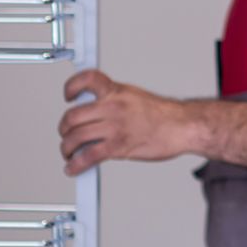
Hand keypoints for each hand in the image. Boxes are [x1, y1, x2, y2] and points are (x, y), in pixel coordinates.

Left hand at [57, 69, 195, 174]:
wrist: (183, 127)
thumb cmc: (165, 115)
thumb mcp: (136, 97)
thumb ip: (114, 102)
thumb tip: (97, 113)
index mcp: (117, 92)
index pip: (87, 79)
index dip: (72, 86)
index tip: (68, 95)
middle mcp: (112, 107)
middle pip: (72, 116)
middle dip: (64, 128)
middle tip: (66, 133)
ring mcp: (114, 127)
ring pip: (75, 137)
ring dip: (66, 148)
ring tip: (68, 152)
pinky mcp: (118, 146)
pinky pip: (88, 156)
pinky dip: (76, 164)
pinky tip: (73, 167)